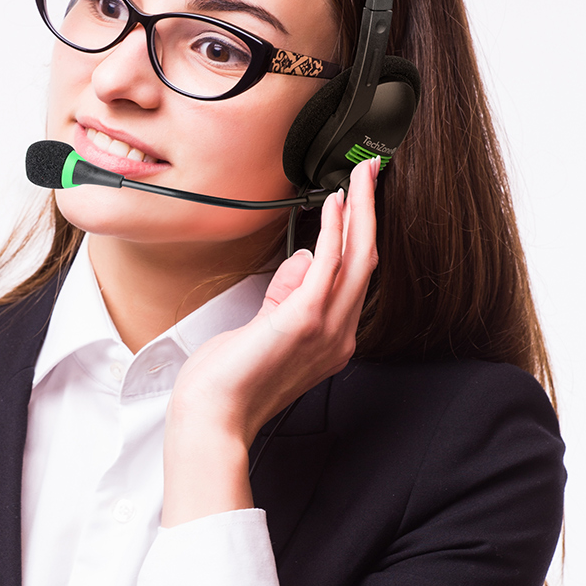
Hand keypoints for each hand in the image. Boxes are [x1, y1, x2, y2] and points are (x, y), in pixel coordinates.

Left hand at [161, 155, 379, 525]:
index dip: (362, 232)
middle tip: (371, 171)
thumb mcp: (266, 324)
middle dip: (371, 211)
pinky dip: (335, 231)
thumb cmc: (232, 375)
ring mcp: (326, 328)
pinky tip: (336, 205)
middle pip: (367, 260)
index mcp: (332, 336)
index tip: (361, 198)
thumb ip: (289, 292)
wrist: (214, 414)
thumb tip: (308, 256)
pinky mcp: (303, 319)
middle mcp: (339, 332)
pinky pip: (329, 266)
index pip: (357, 275)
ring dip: (360, 211)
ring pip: (357, 258)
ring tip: (360, 177)